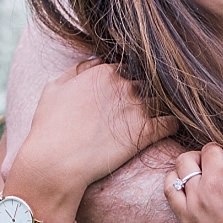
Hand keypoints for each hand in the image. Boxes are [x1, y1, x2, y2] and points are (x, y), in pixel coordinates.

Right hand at [10, 61, 177, 199]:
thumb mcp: (53, 89)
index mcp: (104, 72)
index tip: (122, 92)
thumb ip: (76, 71)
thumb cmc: (49, 127)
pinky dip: (172, 124)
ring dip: (160, 105)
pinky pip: (171, 122)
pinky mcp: (146, 132)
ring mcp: (137, 108)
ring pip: (160, 99)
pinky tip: (170, 127)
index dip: (125, 80)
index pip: (126, 67)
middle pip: (144, 81)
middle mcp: (123, 85)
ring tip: (157, 115)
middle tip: (137, 106)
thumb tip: (95, 61)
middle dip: (142, 91)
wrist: (55, 162)